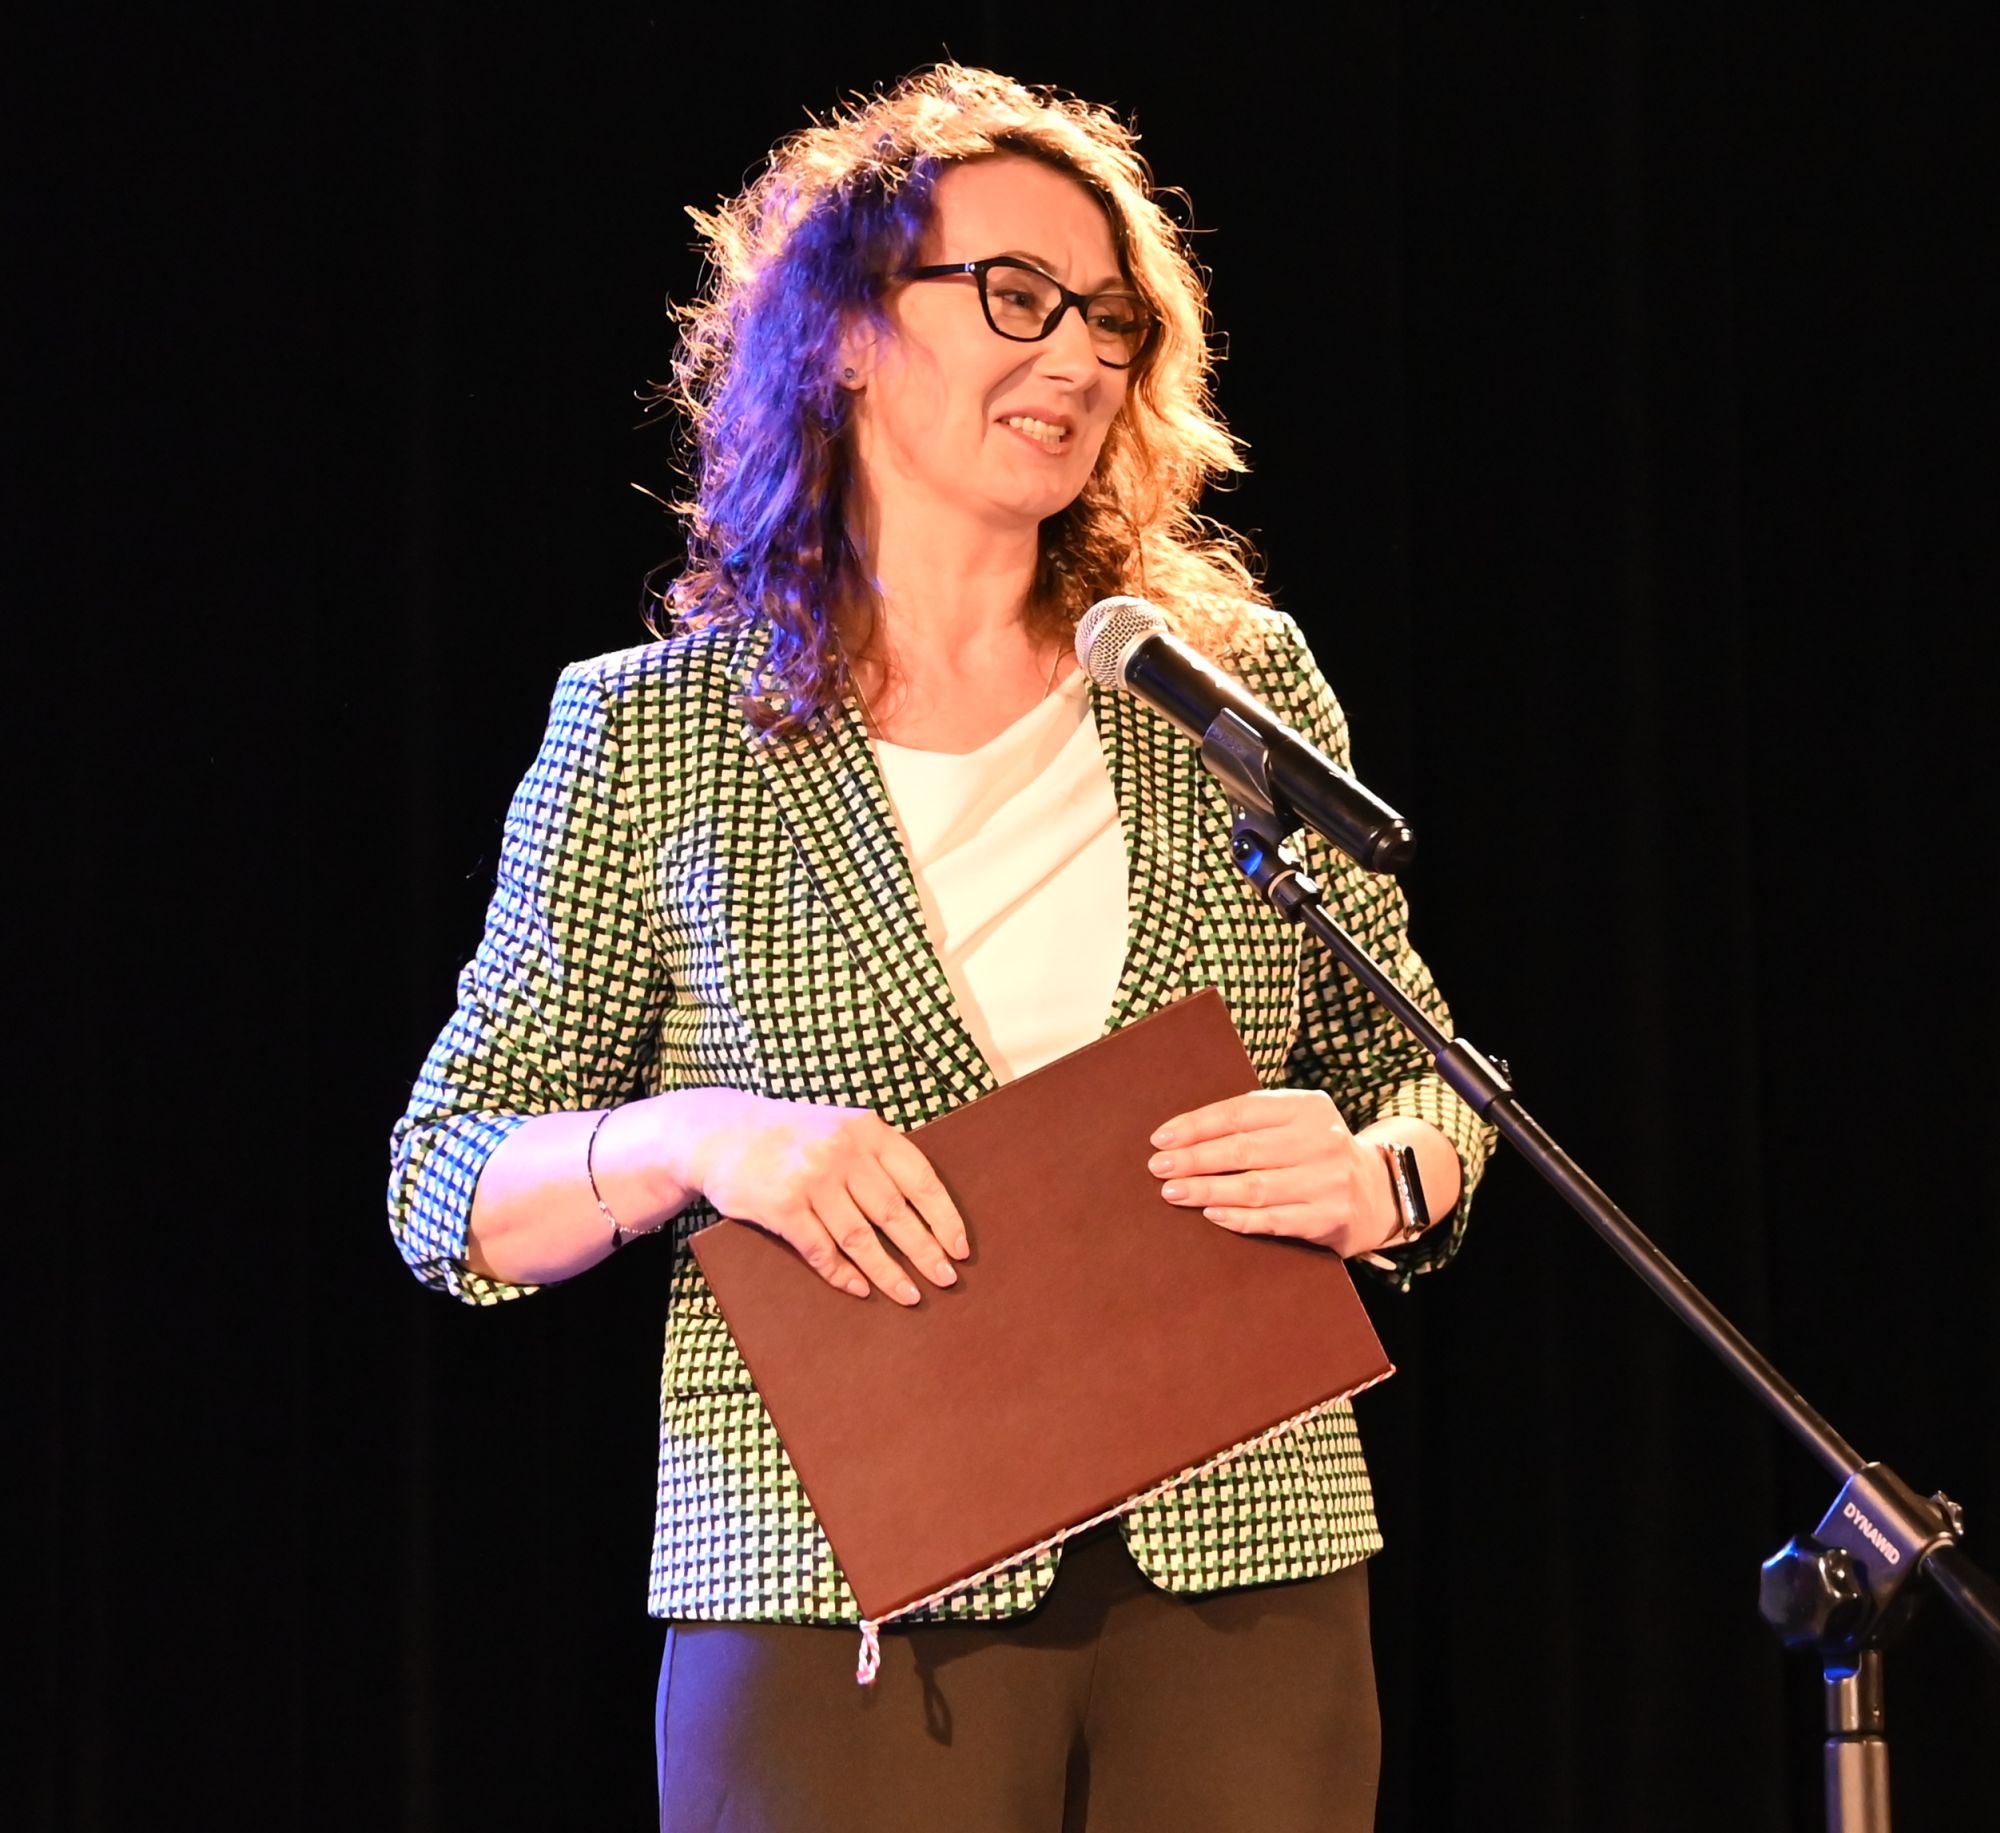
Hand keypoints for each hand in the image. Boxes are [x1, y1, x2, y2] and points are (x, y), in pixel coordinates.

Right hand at [674, 1089, 968, 1303]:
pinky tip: (859, 1289)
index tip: (960, 1248)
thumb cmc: (791, 1135)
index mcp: (866, 1130)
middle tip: (946, 1280)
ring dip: (888, 1272)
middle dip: (925, 1251)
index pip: (919, 1178)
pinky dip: (842, 1274)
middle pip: (895, 1213)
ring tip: (909, 1295)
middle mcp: (842, 1152)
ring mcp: (811, 1179)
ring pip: (861, 1238)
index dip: (944, 1217)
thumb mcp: (839, 1127)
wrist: (718, 1131)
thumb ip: (876, 1155)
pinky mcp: (782, 1206)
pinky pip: (821, 1250)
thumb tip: (927, 1207)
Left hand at [1146, 1089, 1398, 1257]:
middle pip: (1242, 1150)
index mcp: (1308, 1106)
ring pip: (1253, 1186)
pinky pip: (1273, 1219)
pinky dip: (1238, 1218)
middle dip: (1193, 1159)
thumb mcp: (1297, 1122)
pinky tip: (1211, 1215)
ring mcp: (1328, 1180)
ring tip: (1173, 1192)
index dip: (1195, 1126)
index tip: (1161, 1138)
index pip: (1239, 1113)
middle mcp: (1321, 1140)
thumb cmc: (1316, 1152)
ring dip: (1206, 1191)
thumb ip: (1254, 1121)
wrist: (1378, 1190)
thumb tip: (1183, 1134)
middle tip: (1158, 1168)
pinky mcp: (1330, 1217)